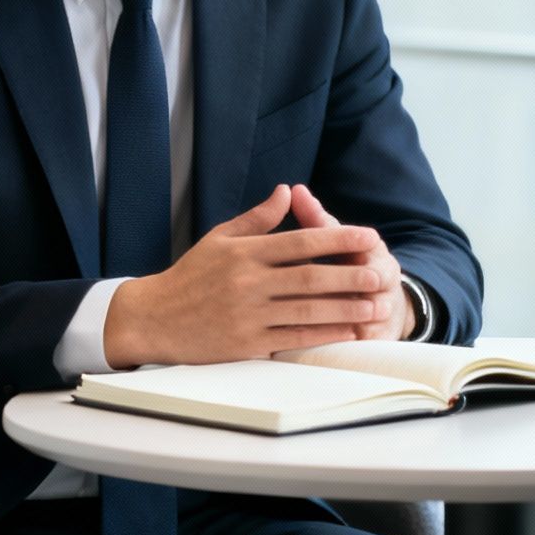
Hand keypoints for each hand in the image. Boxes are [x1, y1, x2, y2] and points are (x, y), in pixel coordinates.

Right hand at [102, 184, 389, 366]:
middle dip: (350, 275)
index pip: (300, 241)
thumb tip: (287, 191)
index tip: (368, 237)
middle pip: (310, 276)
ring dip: (345, 309)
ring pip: (307, 310)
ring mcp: (247, 314)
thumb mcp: (219, 238)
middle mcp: (248, 282)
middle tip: (381, 275)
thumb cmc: (190, 276)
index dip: (338, 238)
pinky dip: (323, 335)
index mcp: (244, 252)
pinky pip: (292, 338)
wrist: (153, 318)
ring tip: (373, 306)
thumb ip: (257, 218)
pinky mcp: (245, 343)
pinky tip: (346, 332)